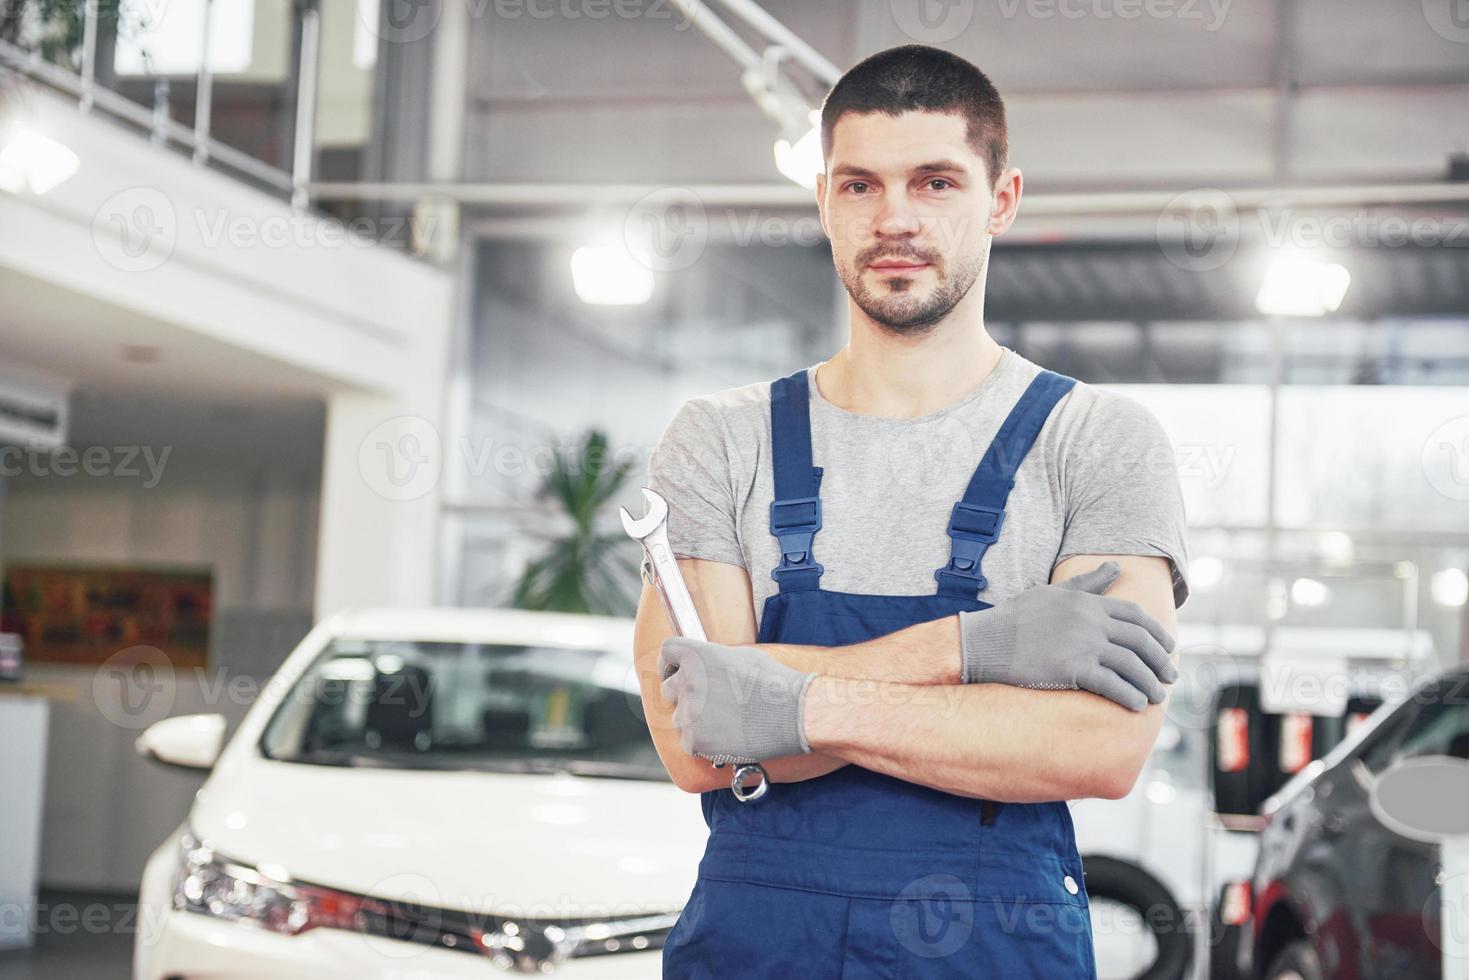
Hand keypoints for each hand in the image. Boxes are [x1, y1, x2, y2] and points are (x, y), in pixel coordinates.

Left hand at [657, 637, 816, 764]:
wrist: (793, 714)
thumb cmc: (774, 683)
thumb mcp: (742, 656)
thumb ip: (715, 659)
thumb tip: (707, 665)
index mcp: (698, 655)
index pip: (668, 651)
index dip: (669, 662)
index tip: (673, 671)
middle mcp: (688, 681)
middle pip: (668, 689)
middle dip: (683, 696)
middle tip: (706, 704)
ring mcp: (689, 712)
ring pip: (679, 718)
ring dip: (695, 722)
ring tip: (725, 723)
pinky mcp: (695, 740)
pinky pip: (689, 742)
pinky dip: (704, 743)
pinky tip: (726, 738)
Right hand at [956, 561, 1177, 710]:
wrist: (985, 642)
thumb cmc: (1016, 618)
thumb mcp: (1053, 593)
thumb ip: (1088, 583)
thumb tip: (1116, 566)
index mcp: (1087, 602)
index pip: (1136, 616)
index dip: (1158, 634)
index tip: (1168, 648)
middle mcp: (1090, 621)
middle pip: (1141, 642)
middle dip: (1161, 662)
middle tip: (1170, 677)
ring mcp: (1082, 645)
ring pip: (1132, 666)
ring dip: (1150, 683)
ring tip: (1157, 697)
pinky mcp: (1072, 670)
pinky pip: (1112, 685)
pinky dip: (1129, 696)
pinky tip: (1137, 705)